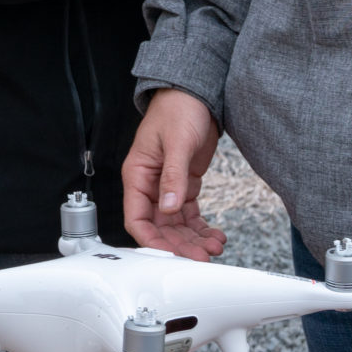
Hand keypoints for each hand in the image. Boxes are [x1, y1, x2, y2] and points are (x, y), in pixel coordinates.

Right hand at [123, 89, 224, 259]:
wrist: (195, 95)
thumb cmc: (177, 110)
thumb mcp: (177, 142)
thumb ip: (173, 176)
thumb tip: (168, 207)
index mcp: (137, 175)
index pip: (136, 218)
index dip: (151, 240)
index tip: (170, 255)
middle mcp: (149, 186)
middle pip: (159, 227)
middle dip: (179, 245)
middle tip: (201, 257)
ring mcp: (167, 187)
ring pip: (176, 225)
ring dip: (193, 239)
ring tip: (215, 246)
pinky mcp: (184, 186)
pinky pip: (189, 215)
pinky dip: (201, 227)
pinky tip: (214, 235)